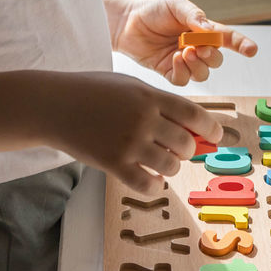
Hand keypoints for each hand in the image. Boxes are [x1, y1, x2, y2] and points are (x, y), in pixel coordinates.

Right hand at [46, 69, 223, 194]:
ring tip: (162, 163)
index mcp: (151, 97)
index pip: (194, 115)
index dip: (211, 129)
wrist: (54, 104)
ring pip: (171, 165)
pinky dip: (155, 184)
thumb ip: (159, 102)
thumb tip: (190, 124)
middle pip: (185, 143)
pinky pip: (147, 184)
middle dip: (188, 150)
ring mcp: (129, 142)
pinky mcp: (113, 163)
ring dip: (172, 167)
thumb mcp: (131, 86)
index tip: (216, 137)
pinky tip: (152, 179)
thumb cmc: (94, 92)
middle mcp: (144, 119)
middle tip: (179, 150)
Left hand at [113, 0, 257, 85]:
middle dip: (211, 56)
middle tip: (198, 48)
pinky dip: (182, 72)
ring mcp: (182, 61)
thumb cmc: (151, 9)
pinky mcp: (167, 71)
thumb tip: (210, 30)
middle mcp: (195, 47)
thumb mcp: (176, 5)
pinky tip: (173, 59)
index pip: (228, 39)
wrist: (125, 21)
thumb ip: (194, 16)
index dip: (242, 45)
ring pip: (202, 74)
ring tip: (183, 52)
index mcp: (202, 30)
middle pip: (216, 60)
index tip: (252, 50)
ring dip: (197, 65)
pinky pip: (183, 80)